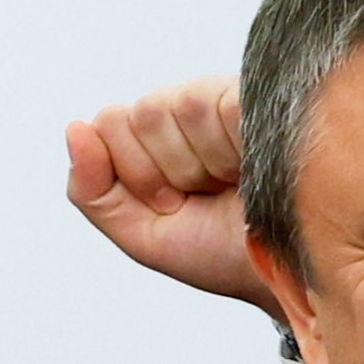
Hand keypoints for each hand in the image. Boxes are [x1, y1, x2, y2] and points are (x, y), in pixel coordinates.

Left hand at [65, 82, 279, 317]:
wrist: (288, 272)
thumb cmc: (223, 252)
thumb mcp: (142, 234)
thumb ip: (92, 190)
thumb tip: (74, 129)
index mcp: (158, 139)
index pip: (106, 125)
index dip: (133, 175)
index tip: (171, 204)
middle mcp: (188, 111)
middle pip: (128, 115)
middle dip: (157, 170)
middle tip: (203, 195)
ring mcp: (223, 97)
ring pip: (158, 107)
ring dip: (190, 163)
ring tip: (230, 182)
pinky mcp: (255, 91)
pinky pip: (200, 104)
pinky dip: (217, 149)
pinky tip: (249, 164)